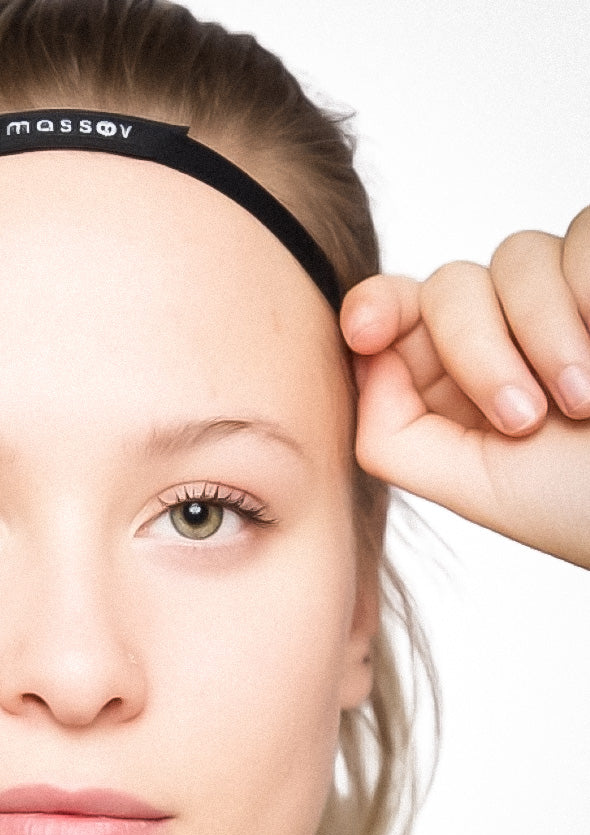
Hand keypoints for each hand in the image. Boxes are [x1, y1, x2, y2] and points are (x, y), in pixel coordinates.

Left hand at [343, 206, 589, 568]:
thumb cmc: (585, 503)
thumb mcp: (476, 486)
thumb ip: (394, 435)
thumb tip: (363, 360)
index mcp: (455, 378)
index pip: (394, 312)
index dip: (373, 307)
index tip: (364, 332)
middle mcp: (504, 327)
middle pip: (448, 286)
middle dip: (477, 350)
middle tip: (525, 418)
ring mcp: (564, 293)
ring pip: (518, 255)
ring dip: (547, 331)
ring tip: (587, 402)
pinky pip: (584, 233)